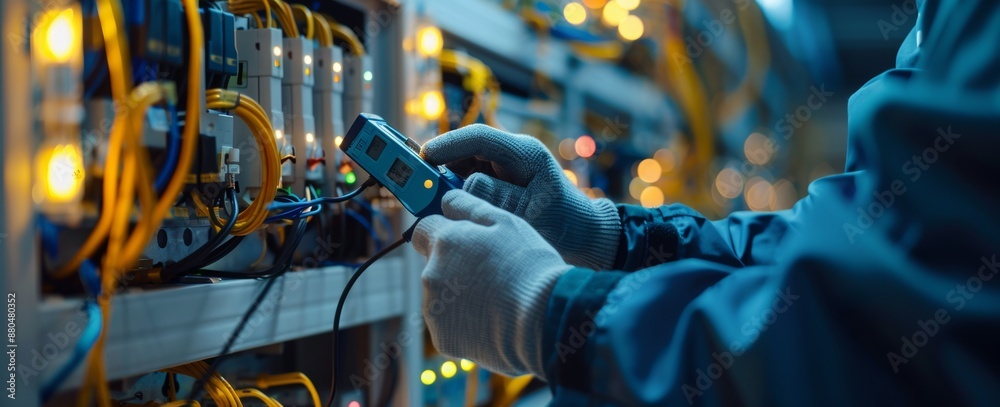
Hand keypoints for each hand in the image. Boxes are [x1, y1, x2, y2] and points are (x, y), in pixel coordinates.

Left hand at [412, 190, 571, 376]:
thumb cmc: (528, 266)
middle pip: (434, 264)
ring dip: (460, 294)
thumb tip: (445, 200)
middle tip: (492, 272)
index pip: (423, 229)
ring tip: (496, 298)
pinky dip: (465, 322)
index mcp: (444, 242)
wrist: (543, 320)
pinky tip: (492, 319)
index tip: (461, 240)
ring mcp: (434, 309)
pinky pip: (449, 324)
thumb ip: (469, 206)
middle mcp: (431, 274)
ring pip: (442, 295)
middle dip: (455, 265)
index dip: (442, 232)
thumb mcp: (505, 221)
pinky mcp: (443, 338)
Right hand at [422, 124, 620, 270]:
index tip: (423, 156)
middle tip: (416, 182)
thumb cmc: (563, 222)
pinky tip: (446, 205)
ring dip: (446, 178)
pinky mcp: (501, 179)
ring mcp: (506, 166)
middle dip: (440, 163)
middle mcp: (513, 154)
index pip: (479, 138)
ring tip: (428, 198)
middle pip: (467, 148)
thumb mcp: (530, 212)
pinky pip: (471, 177)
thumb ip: (497, 196)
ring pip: (465, 163)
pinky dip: (456, 188)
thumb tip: (466, 184)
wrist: (582, 233)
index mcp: (524, 153)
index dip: (448, 144)